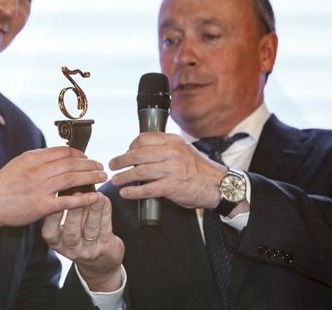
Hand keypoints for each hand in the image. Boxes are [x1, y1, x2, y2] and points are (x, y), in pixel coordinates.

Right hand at [0, 146, 104, 227]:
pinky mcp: (41, 206)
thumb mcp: (20, 162)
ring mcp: (40, 189)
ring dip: (91, 177)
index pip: (63, 152)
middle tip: (101, 165)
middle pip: (71, 163)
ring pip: (72, 179)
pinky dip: (83, 199)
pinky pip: (67, 202)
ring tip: (102, 176)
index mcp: (33, 158)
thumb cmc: (5, 182)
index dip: (79, 153)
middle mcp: (37, 171)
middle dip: (90, 163)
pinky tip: (94, 197)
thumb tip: (61, 152)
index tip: (87, 157)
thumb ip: (40, 157)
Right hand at [42, 193, 123, 291]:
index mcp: (57, 243)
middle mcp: (71, 249)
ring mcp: (89, 250)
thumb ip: (65, 214)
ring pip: (90, 228)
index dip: (52, 217)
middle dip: (74, 211)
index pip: (50, 232)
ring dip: (93, 209)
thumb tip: (67, 187)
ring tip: (96, 194)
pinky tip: (104, 199)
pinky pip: (105, 227)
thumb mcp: (66, 231)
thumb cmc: (80, 238)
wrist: (100, 264)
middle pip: (71, 230)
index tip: (55, 198)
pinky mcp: (106, 247)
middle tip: (77, 193)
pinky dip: (105, 211)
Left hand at [109, 132, 225, 209]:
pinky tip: (125, 193)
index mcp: (172, 141)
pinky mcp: (172, 187)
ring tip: (115, 180)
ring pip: (139, 171)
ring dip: (123, 177)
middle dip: (121, 160)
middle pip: (137, 154)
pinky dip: (133, 192)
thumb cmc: (198, 169)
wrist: (218, 185)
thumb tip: (142, 151)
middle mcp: (171, 153)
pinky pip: (147, 189)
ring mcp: (171, 170)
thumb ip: (165, 148)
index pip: (143, 139)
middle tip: (112, 165)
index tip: (126, 152)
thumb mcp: (183, 149)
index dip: (130, 146)